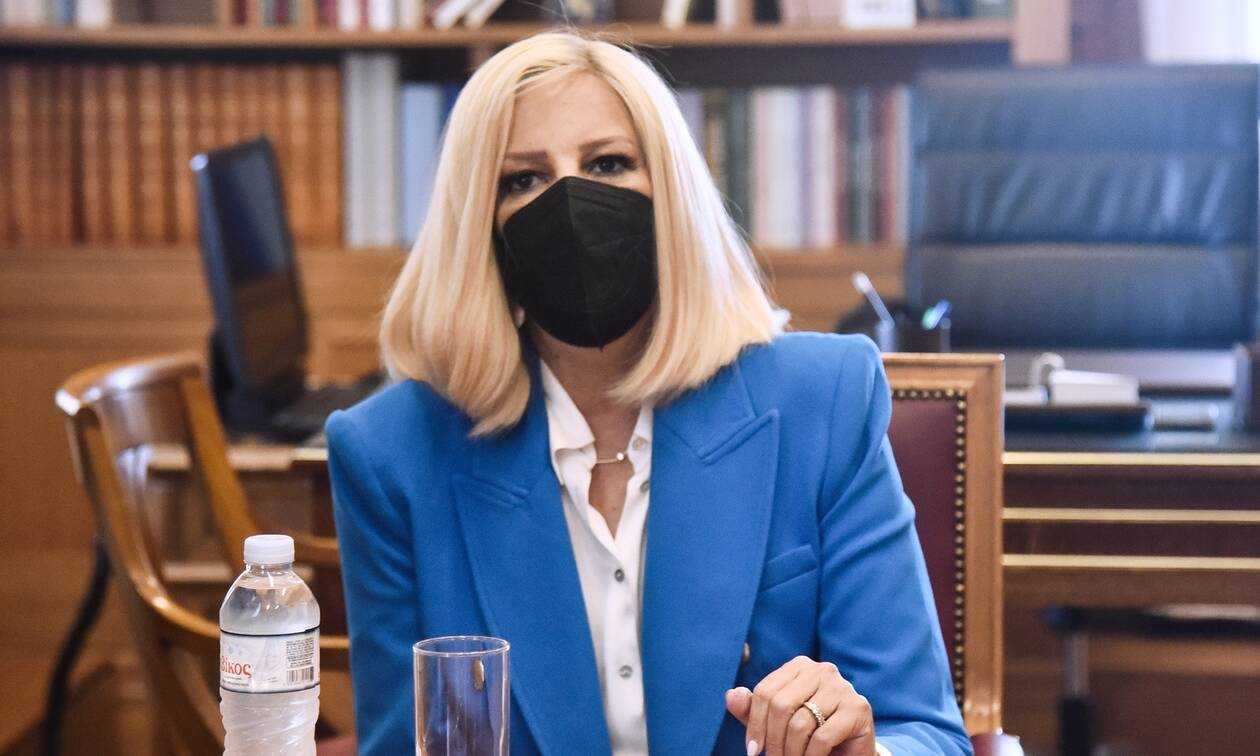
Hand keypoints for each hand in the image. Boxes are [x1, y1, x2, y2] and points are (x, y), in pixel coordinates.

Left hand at [725, 656, 874, 755]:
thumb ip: (751, 710)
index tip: (752, 750)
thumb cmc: (809, 734)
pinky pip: (822, 737)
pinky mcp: (858, 708)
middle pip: (780, 705)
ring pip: (800, 723)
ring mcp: (842, 687)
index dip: (754, 724)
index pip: (765, 691)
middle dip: (772, 740)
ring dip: (790, 752)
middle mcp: (822, 670)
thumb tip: (730, 695)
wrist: (850, 751)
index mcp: (799, 666)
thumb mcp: (775, 722)